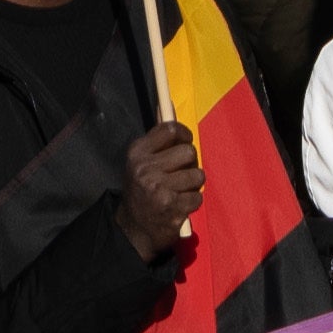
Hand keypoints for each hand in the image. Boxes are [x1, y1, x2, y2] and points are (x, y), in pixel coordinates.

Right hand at [119, 120, 204, 261]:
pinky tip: (179, 205)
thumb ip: (157, 137)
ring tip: (180, 191)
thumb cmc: (141, 190)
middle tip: (181, 173)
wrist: (134, 230)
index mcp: (137, 153)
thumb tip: (166, 103)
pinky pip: (198, 197)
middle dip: (190, 163)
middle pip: (189, 152)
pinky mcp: (172, 208)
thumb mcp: (141, 161)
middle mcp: (146, 169)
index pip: (170, 129)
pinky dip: (192, 202)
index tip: (186, 142)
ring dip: (193, 185)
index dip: (184, 134)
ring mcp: (159, 189)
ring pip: (198, 176)